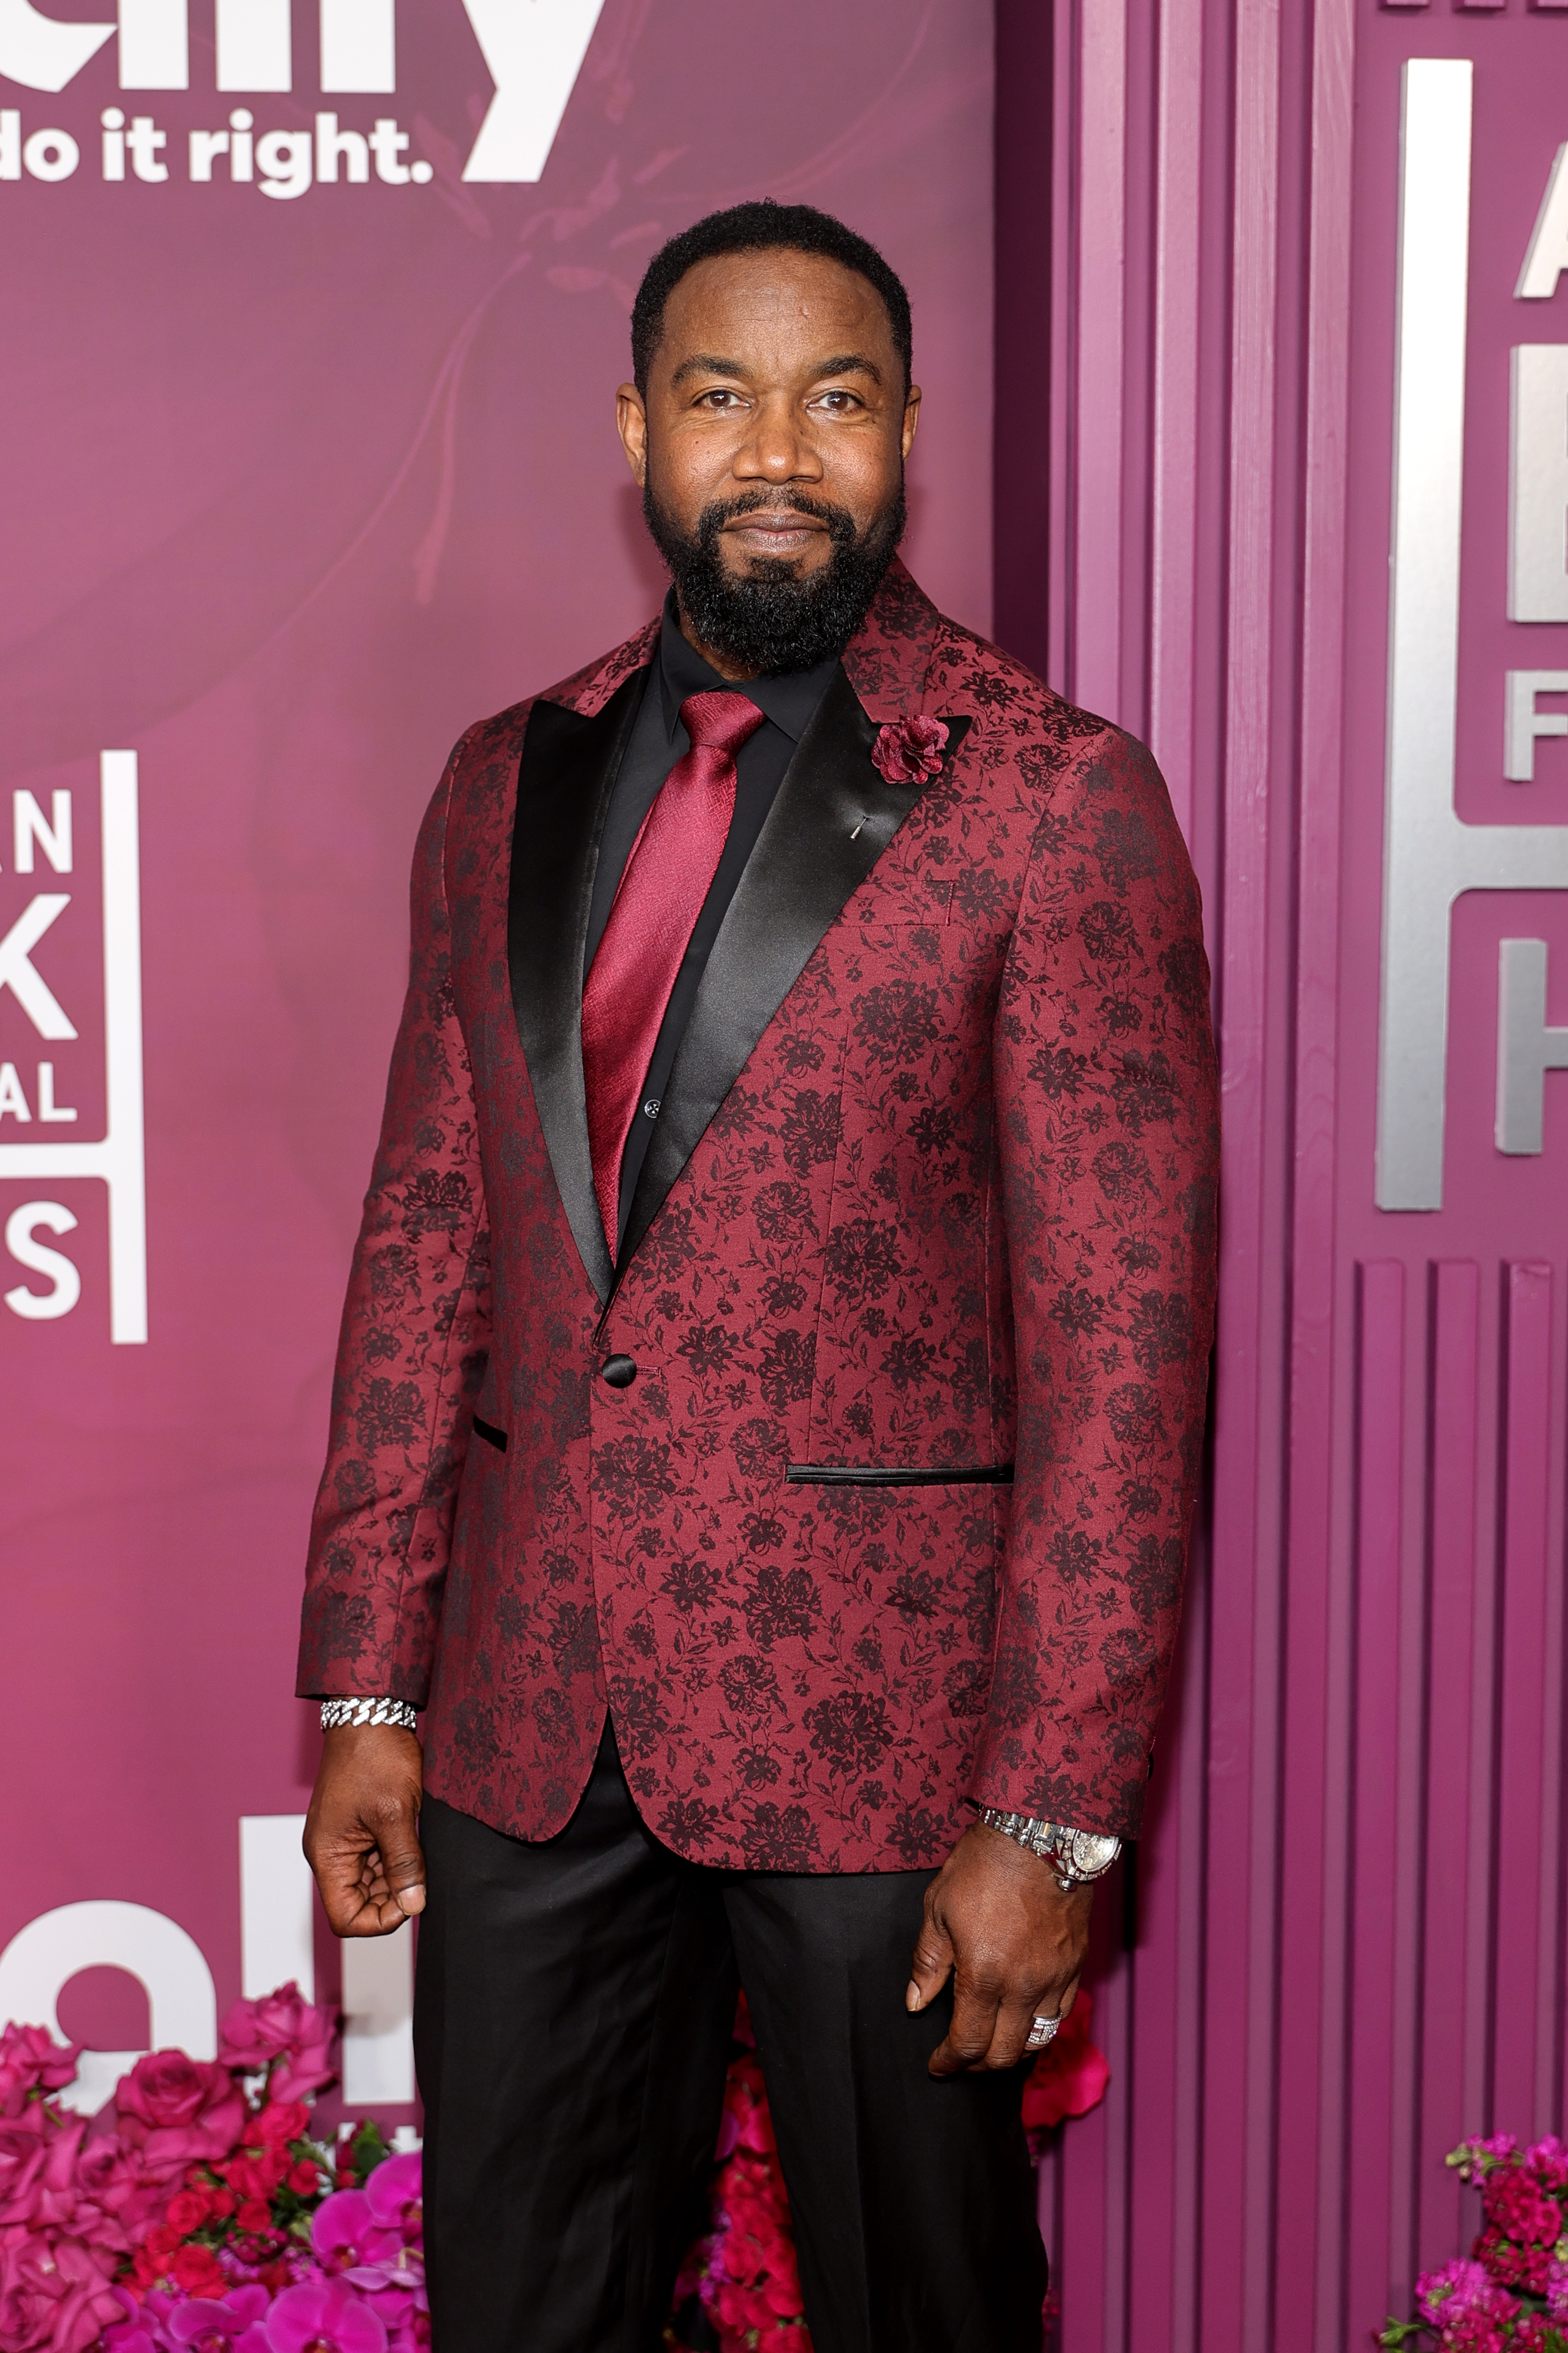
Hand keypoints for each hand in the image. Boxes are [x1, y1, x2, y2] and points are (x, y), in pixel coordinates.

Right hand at [303, 1724, 425, 1935]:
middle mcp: (329, 1852)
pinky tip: (414, 1843)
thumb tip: (414, 1904)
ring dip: (396, 1878)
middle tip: (421, 1876)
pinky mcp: (357, 1826)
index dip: (379, 1921)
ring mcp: (343, 1839)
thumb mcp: (396, 1813)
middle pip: (357, 1902)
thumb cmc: (376, 1756)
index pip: (345, 1918)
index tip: (411, 1901)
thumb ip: (404, 1863)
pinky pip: (375, 1859)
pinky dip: (395, 1859)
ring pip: (369, 1882)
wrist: (370, 1713)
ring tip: (419, 1853)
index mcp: (327, 1855)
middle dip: (391, 1898)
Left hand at [907, 1820, 1094, 2075]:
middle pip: (1004, 2054)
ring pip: (1037, 2041)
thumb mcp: (939, 1909)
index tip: (937, 2065)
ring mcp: (1054, 1979)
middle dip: (978, 2065)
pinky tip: (1024, 2019)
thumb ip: (929, 1962)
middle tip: (961, 2059)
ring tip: (993, 2044)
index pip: (967, 2043)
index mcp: (983, 1975)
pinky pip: (1060, 2014)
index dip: (949, 2062)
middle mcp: (1023, 1987)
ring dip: (1012, 2052)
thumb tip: (916, 2002)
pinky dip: (1040, 2027)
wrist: (1041, 1836)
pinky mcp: (1075, 1965)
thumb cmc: (985, 1867)